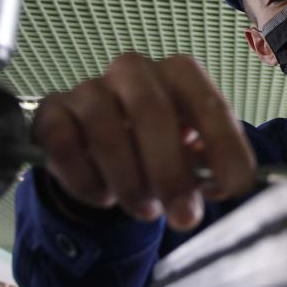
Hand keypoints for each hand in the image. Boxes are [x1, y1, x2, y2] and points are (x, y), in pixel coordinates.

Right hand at [32, 53, 255, 230]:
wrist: (96, 140)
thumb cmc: (156, 141)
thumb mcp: (190, 149)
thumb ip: (208, 164)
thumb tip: (220, 185)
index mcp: (179, 72)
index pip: (208, 103)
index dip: (225, 146)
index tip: (235, 187)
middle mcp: (134, 70)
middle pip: (152, 112)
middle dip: (172, 172)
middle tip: (184, 216)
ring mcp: (89, 87)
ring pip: (106, 132)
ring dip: (129, 182)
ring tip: (144, 208)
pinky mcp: (51, 111)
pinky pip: (65, 145)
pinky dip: (86, 179)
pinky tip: (103, 195)